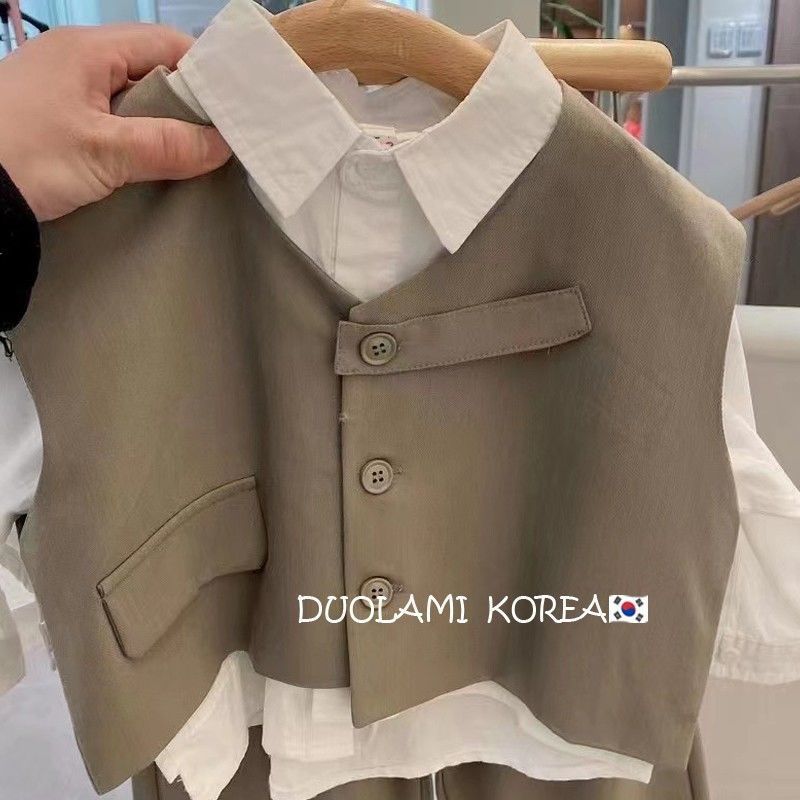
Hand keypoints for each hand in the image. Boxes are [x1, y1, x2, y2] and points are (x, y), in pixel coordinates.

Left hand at [0, 25, 230, 220]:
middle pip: (151, 69)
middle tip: (222, 137)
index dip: (205, 72)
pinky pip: (110, 118)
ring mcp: (62, 88)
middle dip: (188, 103)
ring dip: (162, 124)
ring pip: (131, 97)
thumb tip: (223, 146)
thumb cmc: (28, 156)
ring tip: (196, 154)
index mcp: (87, 49)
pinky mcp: (54, 117)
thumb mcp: (104, 153)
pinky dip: (136, 137)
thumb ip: (167, 146)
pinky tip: (154, 162)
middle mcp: (75, 58)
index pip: (165, 44)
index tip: (236, 107)